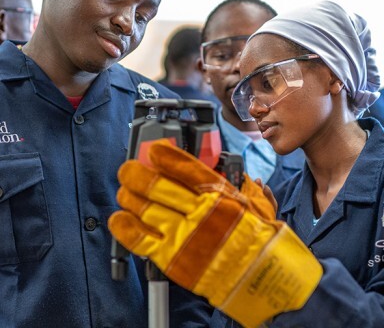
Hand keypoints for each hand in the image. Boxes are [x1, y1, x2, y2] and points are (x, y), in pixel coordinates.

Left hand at [108, 140, 321, 327]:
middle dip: (137, 174)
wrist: (260, 279)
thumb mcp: (260, 206)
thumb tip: (245, 177)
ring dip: (129, 197)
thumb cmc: (261, 241)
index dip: (166, 156)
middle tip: (128, 169)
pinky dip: (125, 228)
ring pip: (145, 210)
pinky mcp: (173, 258)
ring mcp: (183, 235)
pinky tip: (119, 218)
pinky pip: (142, 240)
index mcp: (220, 195)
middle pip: (157, 187)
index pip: (186, 168)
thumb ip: (248, 188)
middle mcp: (198, 212)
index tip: (154, 150)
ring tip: (124, 191)